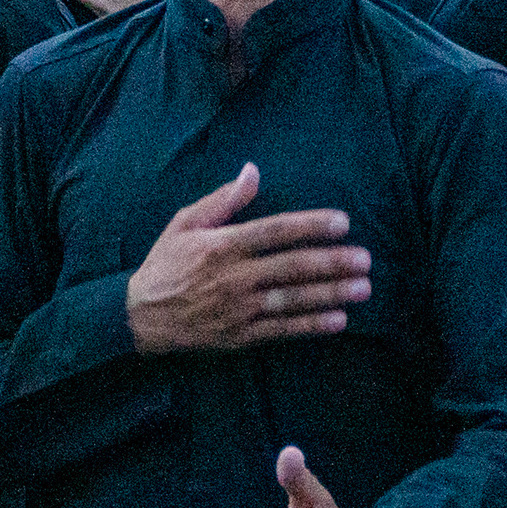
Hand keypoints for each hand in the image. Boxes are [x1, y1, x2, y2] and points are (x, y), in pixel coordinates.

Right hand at [126, 163, 370, 353]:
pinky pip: (283, 330)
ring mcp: (239, 309)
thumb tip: (253, 171)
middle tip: (366, 259)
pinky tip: (338, 320)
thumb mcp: (185, 223)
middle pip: (292, 267)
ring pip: (293, 300)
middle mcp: (234, 277)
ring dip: (331, 294)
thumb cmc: (165, 263)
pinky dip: (311, 325)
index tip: (343, 222)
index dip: (311, 226)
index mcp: (222, 245)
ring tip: (363, 288)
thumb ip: (223, 200)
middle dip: (333, 262)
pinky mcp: (240, 336)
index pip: (275, 231)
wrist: (140, 317)